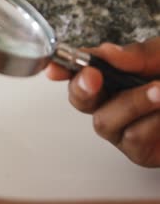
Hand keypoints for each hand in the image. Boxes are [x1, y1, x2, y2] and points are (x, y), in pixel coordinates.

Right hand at [46, 37, 159, 166]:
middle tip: (93, 76)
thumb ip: (139, 55)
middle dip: (82, 88)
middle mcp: (115, 101)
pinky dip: (152, 124)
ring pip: (103, 121)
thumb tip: (107, 52)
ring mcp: (125, 127)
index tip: (55, 67)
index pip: (82, 70)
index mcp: (117, 75)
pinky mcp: (140, 151)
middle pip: (81, 100)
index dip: (64, 68)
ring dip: (132, 103)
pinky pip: (131, 139)